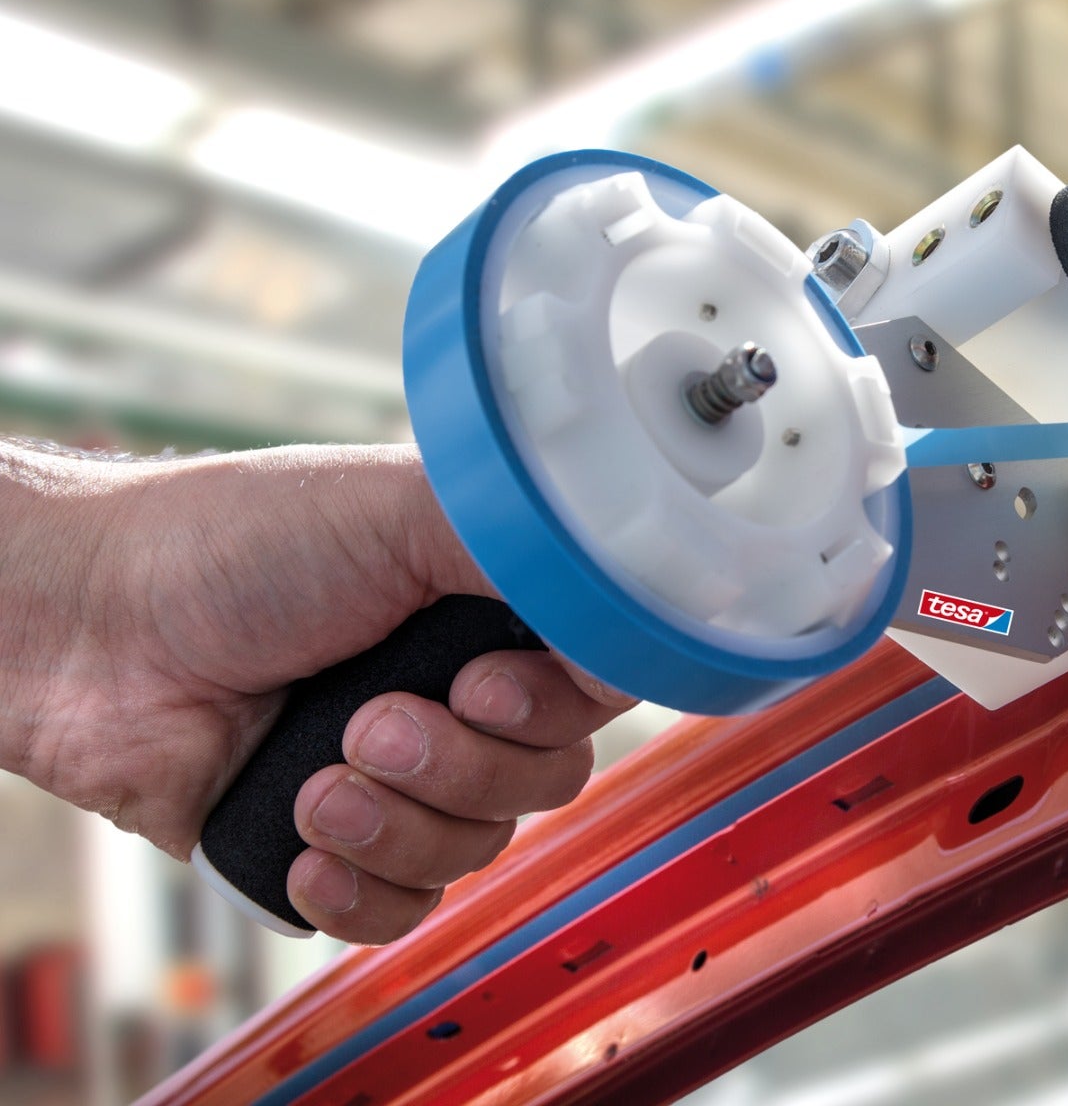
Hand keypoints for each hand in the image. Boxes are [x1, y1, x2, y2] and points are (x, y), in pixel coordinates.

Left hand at [0, 442, 631, 942]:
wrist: (87, 632)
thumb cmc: (227, 547)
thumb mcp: (402, 512)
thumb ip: (530, 548)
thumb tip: (626, 590)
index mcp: (492, 609)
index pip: (599, 683)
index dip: (560, 704)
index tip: (485, 686)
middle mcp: (459, 695)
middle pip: (549, 780)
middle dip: (461, 765)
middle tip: (372, 721)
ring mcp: (399, 776)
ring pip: (477, 850)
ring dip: (396, 821)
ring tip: (315, 777)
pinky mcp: (333, 848)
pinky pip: (403, 908)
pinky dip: (358, 886)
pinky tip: (300, 841)